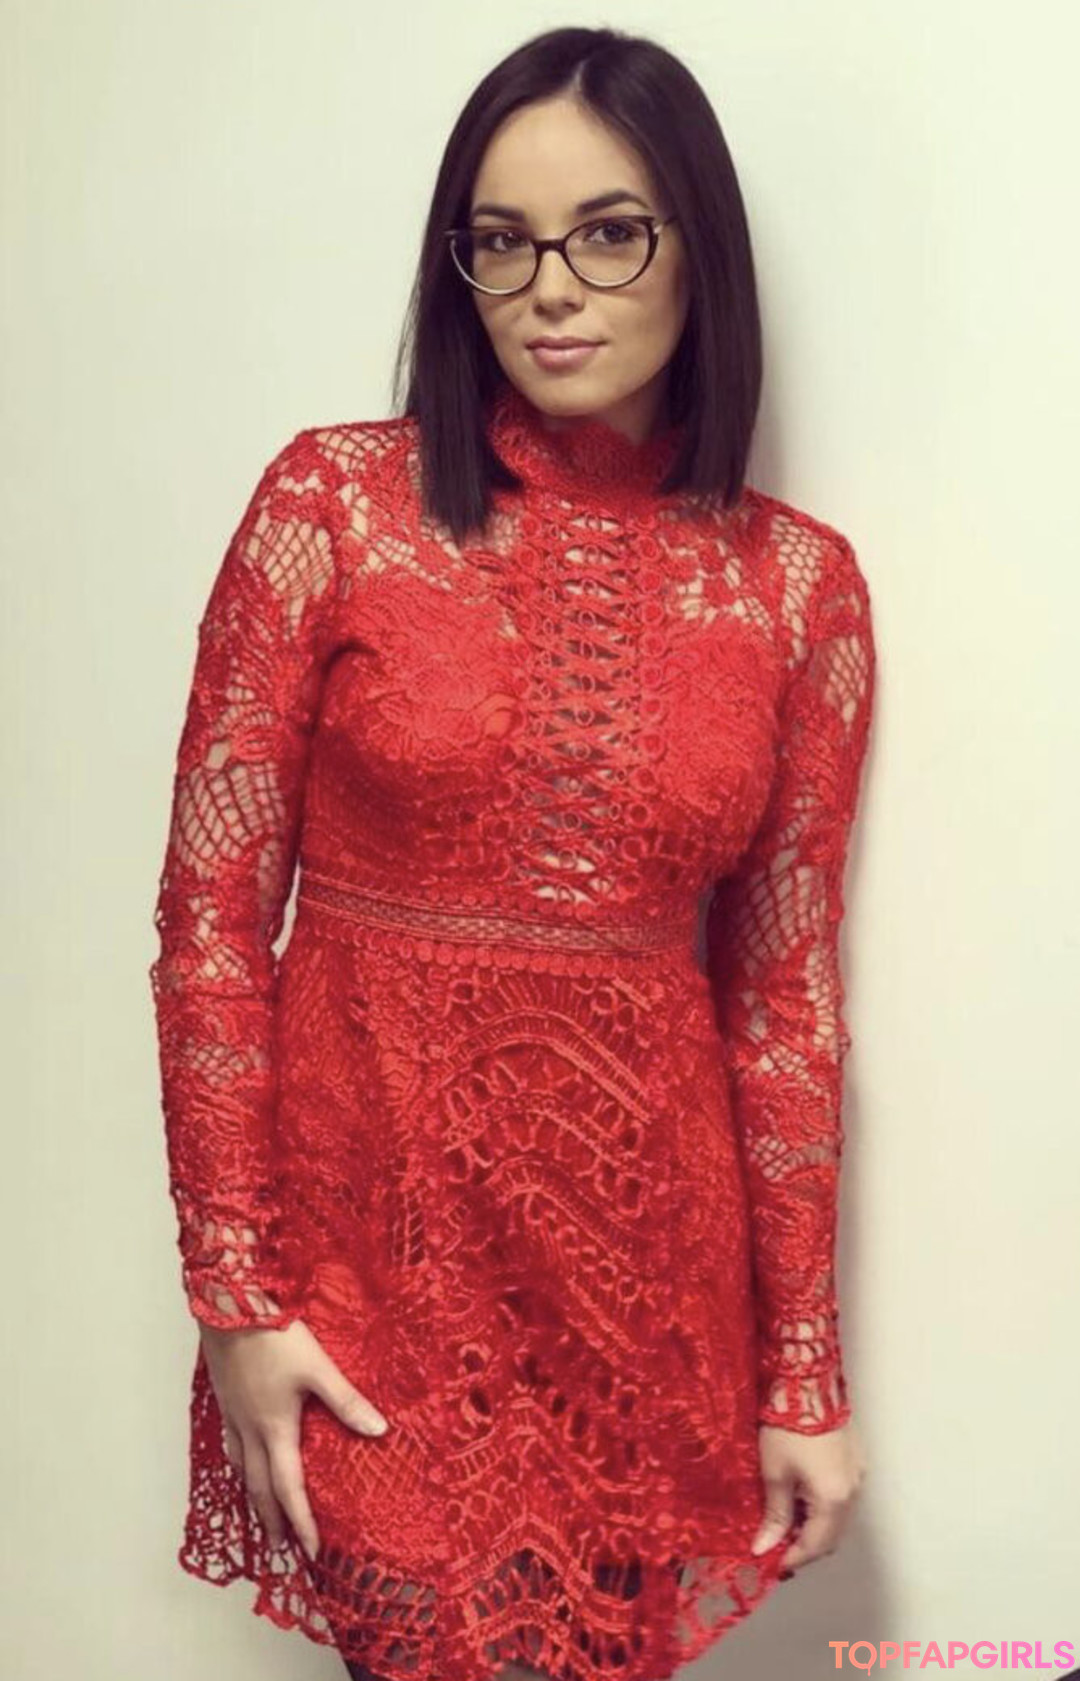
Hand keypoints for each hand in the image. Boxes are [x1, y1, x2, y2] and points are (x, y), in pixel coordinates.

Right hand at [198, 1317, 389, 1561]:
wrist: (228, 1309)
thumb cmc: (274, 1337)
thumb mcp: (318, 1368)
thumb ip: (347, 1402)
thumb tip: (380, 1431)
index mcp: (275, 1429)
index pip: (289, 1489)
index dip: (301, 1522)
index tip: (310, 1551)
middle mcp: (250, 1431)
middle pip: (260, 1489)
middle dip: (272, 1521)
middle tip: (281, 1548)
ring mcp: (234, 1416)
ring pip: (241, 1470)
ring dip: (254, 1497)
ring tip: (262, 1514)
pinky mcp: (225, 1401)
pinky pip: (230, 1447)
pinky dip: (239, 1466)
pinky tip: (242, 1460)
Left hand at [750, 1417, 866, 1573]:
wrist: (807, 1382)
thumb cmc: (787, 1427)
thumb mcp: (775, 1473)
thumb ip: (775, 1515)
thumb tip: (764, 1548)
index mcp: (835, 1499)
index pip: (816, 1545)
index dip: (792, 1558)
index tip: (770, 1562)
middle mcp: (854, 1492)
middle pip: (832, 1536)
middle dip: (805, 1545)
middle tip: (776, 1544)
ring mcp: (859, 1475)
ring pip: (838, 1517)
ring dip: (815, 1526)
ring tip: (785, 1522)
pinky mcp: (856, 1460)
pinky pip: (842, 1497)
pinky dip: (823, 1507)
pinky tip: (801, 1498)